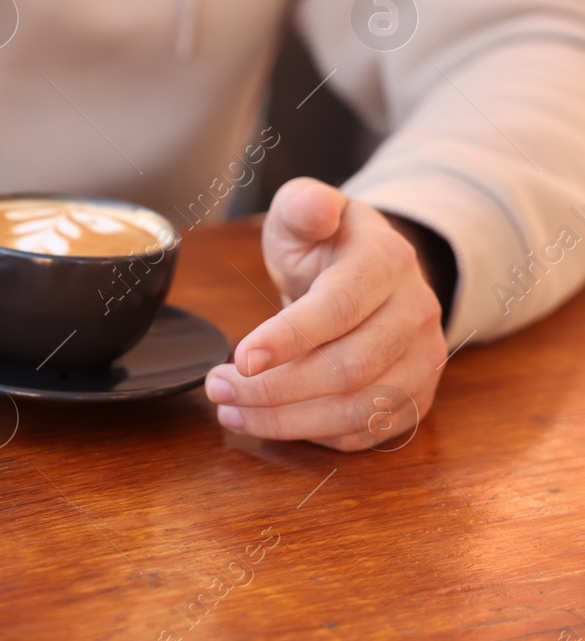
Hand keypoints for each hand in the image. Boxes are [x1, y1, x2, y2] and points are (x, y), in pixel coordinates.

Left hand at [204, 178, 446, 450]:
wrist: (371, 270)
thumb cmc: (326, 243)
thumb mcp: (304, 211)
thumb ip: (303, 205)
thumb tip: (316, 208)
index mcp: (387, 262)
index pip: (340, 307)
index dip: (289, 338)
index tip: (239, 358)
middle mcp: (415, 313)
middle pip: (348, 368)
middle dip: (274, 388)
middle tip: (217, 388)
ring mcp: (422, 359)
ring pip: (358, 409)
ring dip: (287, 420)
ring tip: (231, 411)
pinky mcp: (416, 395)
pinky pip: (366, 432)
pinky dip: (313, 435)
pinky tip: (269, 422)